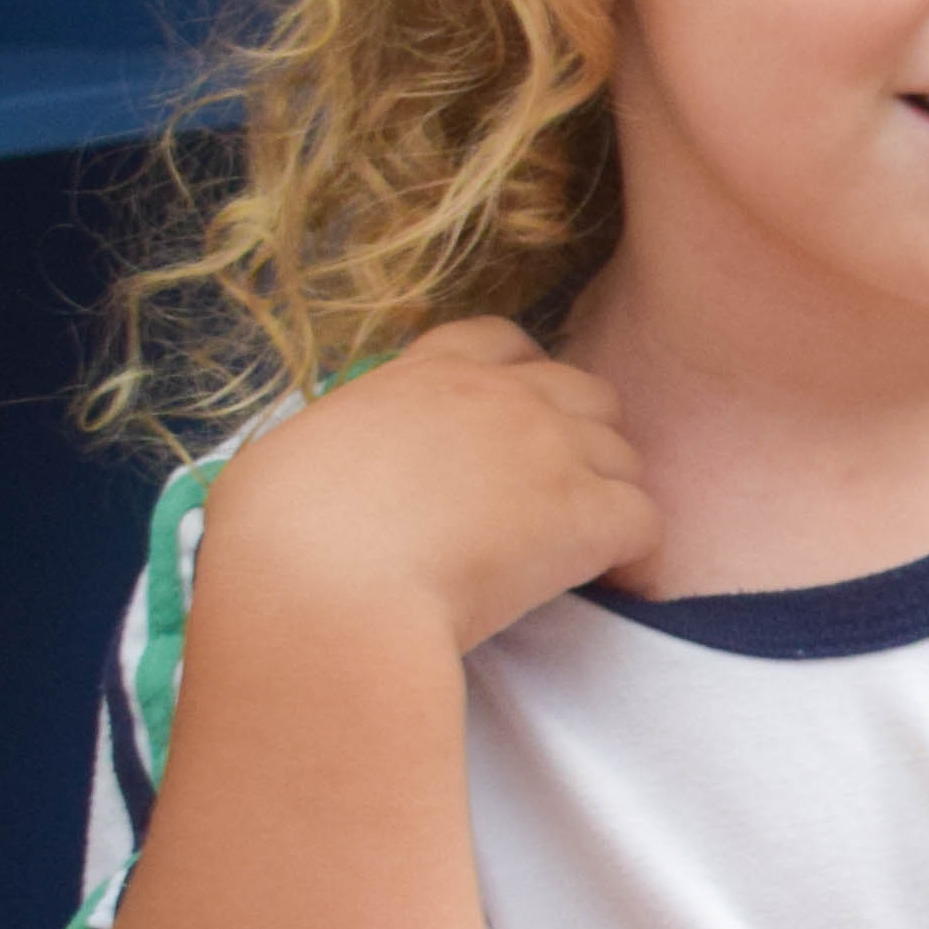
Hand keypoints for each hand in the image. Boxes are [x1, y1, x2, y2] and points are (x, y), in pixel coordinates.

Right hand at [203, 318, 659, 656]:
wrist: (325, 586)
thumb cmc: (280, 534)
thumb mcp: (294, 454)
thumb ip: (347, 441)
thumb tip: (341, 463)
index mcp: (425, 375)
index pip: (500, 342)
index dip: (522, 379)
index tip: (514, 424)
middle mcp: (501, 398)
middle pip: (584, 393)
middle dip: (582, 437)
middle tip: (556, 495)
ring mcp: (552, 450)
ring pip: (624, 457)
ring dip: (610, 496)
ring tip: (580, 547)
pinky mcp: (588, 514)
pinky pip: (647, 523)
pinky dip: (637, 555)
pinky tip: (613, 582)